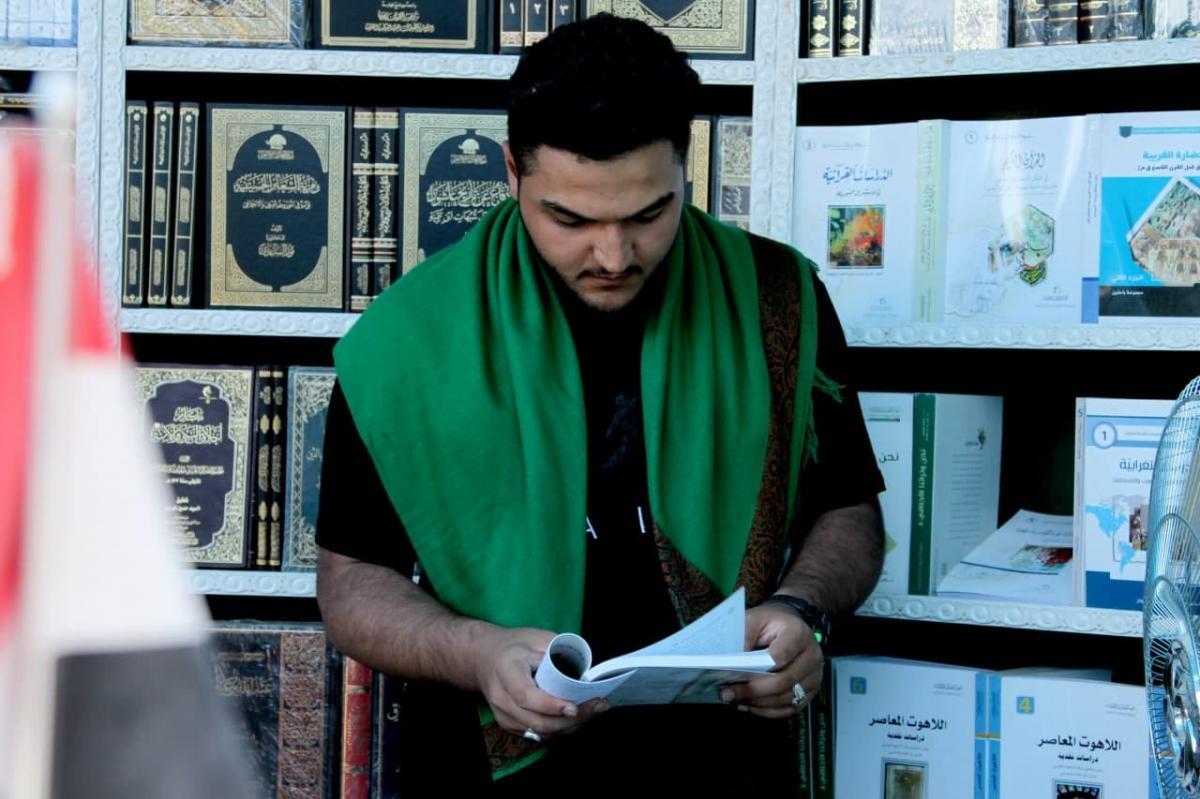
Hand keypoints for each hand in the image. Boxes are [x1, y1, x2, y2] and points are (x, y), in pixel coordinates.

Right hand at [470, 624, 607, 739]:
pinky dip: (559, 730)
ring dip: (569, 727)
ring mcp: (502, 714)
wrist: (484, 657)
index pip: (525, 695)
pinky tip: (577, 719)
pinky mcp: (508, 724)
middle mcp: (500, 696)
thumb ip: (559, 654)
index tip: (574, 706)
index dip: (551, 705)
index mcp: (506, 670)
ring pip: (539, 731)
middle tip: (597, 707)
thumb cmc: (514, 646)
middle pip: (535, 720)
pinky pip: (536, 733)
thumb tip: (584, 672)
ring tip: (593, 712)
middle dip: (570, 720)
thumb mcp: (537, 638)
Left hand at [718, 603, 823, 718]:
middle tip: (727, 693)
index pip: (780, 656)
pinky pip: (789, 708)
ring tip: (735, 699)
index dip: (757, 668)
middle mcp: (812, 656)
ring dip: (758, 703)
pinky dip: (767, 710)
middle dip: (752, 691)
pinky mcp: (810, 692)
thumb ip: (744, 635)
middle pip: (783, 681)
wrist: (790, 625)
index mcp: (798, 634)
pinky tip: (748, 705)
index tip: (731, 673)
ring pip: (786, 699)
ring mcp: (814, 676)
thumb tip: (732, 661)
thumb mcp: (755, 617)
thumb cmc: (770, 622)